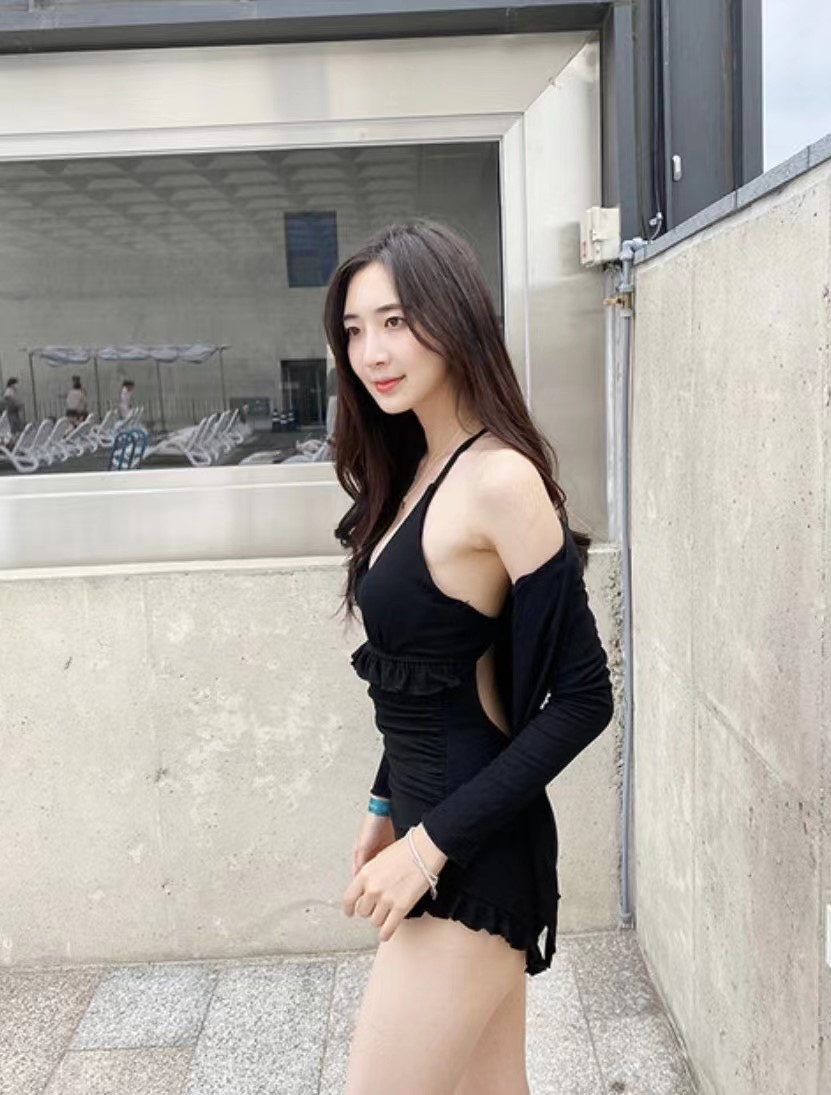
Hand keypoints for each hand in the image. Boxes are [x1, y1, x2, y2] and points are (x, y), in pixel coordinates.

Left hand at [343, 824, 447, 942]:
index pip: (349, 898)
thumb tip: (365, 890)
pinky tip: (385, 934)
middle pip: (363, 911)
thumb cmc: (405, 850)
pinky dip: (385, 934)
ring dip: (380, 919)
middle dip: (370, 910)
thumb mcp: (379, 859)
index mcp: (365, 874)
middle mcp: (372, 888)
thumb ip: (369, 876)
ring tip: (387, 914)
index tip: (350, 913)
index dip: (348, 909)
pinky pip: (388, 928)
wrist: (424, 850)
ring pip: (375, 921)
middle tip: (377, 907)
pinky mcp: (401, 908)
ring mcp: (386, 899)